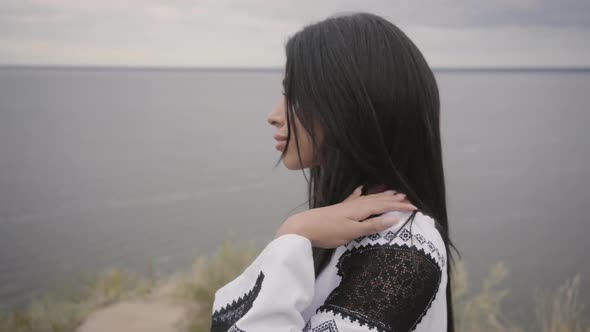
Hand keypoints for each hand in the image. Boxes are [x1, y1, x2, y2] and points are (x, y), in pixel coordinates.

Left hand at [274, 185, 416, 247]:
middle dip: (393, 199)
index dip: (400, 207)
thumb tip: (395, 218)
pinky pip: (354, 198)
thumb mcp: (353, 232)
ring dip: (381, 195)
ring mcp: (346, 206)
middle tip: (408, 197)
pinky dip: (360, 193)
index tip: (415, 208)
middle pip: (378, 200)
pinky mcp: (338, 209)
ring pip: (369, 198)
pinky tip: (361, 189)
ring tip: (392, 191)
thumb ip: (373, 225)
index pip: (385, 206)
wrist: (303, 227)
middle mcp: (355, 204)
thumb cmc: (328, 232)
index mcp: (361, 209)